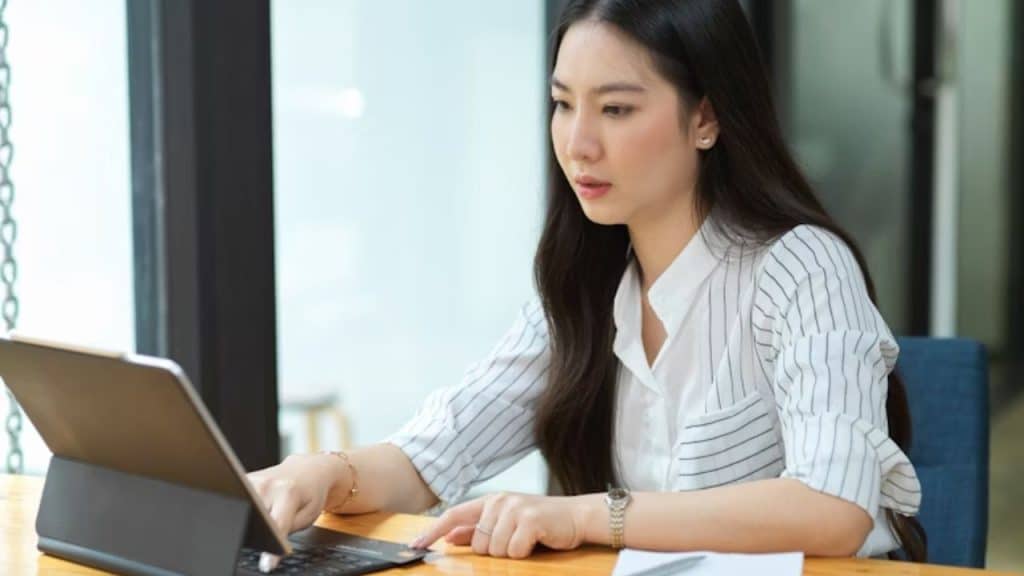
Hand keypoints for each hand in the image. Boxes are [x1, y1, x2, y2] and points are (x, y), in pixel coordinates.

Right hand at [246, 453, 349, 571]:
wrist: (307, 470)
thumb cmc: (310, 494)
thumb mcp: (307, 516)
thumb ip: (286, 531)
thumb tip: (269, 547)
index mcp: (287, 493)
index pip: (275, 527)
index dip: (271, 549)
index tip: (267, 564)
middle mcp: (266, 484)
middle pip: (255, 519)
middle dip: (259, 532)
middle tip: (269, 533)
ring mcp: (252, 480)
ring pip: (245, 510)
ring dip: (253, 520)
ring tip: (267, 516)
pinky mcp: (244, 480)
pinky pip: (241, 500)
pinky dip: (248, 509)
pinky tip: (260, 507)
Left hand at [410, 492, 588, 558]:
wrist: (577, 516)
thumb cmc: (541, 523)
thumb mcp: (506, 522)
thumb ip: (477, 528)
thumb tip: (449, 536)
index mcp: (491, 501)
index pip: (454, 515)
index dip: (432, 531)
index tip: (415, 545)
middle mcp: (500, 501)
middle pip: (477, 543)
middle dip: (494, 550)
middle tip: (515, 541)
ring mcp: (514, 509)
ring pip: (494, 550)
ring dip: (510, 552)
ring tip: (527, 541)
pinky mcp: (529, 520)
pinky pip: (513, 551)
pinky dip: (524, 553)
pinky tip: (535, 542)